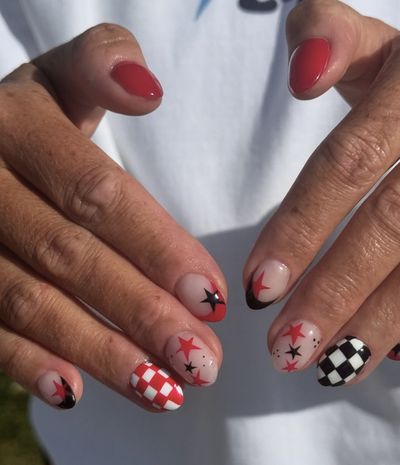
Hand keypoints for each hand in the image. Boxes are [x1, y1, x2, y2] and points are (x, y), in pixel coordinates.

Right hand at [0, 24, 226, 410]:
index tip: (214, 297)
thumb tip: (147, 87)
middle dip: (142, 314)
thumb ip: (102, 67)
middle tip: (201, 361)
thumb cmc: (36, 116)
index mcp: (20, 126)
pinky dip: (27, 363)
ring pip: (31, 302)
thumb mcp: (62, 78)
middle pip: (72, 257)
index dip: (158, 249)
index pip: (99, 196)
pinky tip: (74, 392)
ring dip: (101, 352)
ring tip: (164, 390)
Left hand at [244, 0, 399, 384]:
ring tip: (331, 362)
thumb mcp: (380, 47)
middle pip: (399, 217)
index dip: (302, 227)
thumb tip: (300, 73)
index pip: (352, 158)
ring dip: (385, 319)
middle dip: (338, 290)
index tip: (260, 288)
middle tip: (288, 347)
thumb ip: (331, 40)